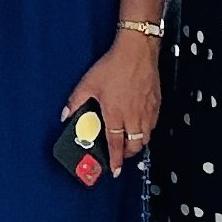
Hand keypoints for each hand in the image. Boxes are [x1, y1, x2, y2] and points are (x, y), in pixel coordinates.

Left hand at [64, 33, 162, 161]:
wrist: (137, 51)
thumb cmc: (115, 65)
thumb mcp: (88, 83)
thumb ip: (75, 102)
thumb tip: (65, 115)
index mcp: (115, 114)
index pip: (115, 145)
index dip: (114, 160)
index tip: (114, 170)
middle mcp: (133, 116)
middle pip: (134, 146)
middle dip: (127, 154)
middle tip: (120, 154)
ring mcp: (147, 111)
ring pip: (146, 137)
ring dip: (137, 143)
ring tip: (129, 141)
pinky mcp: (156, 104)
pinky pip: (153, 125)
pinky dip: (146, 130)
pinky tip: (140, 124)